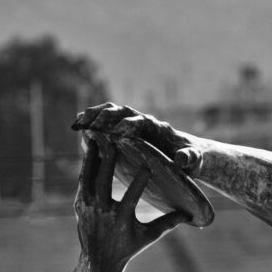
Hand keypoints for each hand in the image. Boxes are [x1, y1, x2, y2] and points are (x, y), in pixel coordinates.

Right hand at [72, 103, 201, 174]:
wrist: (189, 153)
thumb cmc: (192, 159)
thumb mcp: (194, 160)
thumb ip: (189, 158)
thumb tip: (181, 159)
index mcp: (159, 128)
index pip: (142, 121)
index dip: (129, 125)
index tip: (116, 133)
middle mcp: (144, 121)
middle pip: (123, 111)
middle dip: (107, 117)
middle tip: (91, 126)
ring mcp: (133, 122)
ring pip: (111, 112)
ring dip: (95, 115)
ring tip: (79, 124)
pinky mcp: (124, 128)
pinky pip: (105, 120)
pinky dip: (92, 120)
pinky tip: (77, 126)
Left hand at [75, 136, 190, 269]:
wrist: (99, 261)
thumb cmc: (129, 247)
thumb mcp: (150, 236)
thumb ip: (168, 223)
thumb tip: (189, 214)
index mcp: (121, 218)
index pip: (131, 195)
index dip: (140, 179)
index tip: (147, 164)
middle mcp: (102, 211)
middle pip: (103, 181)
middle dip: (108, 159)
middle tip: (112, 140)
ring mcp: (88, 207)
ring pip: (88, 177)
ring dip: (91, 158)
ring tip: (94, 139)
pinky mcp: (79, 205)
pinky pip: (82, 182)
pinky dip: (86, 167)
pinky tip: (90, 154)